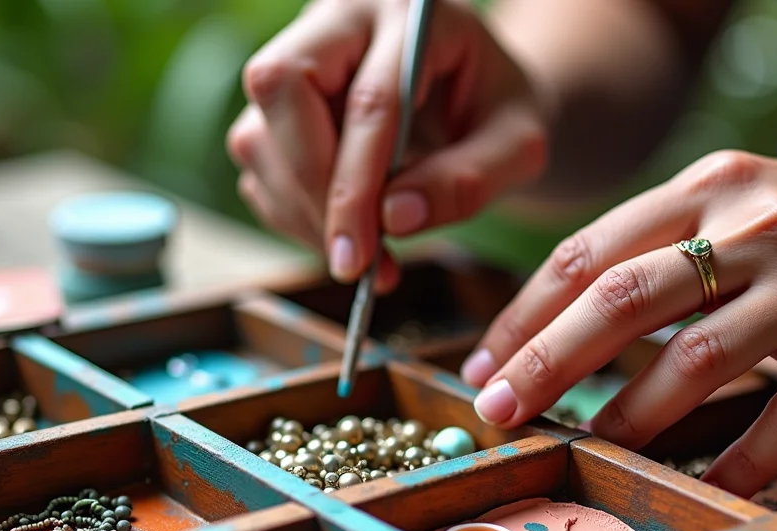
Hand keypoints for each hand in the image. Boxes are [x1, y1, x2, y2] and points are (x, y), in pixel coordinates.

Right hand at [227, 0, 549, 289]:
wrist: (476, 91)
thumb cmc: (497, 110)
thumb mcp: (518, 144)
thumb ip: (469, 180)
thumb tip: (394, 220)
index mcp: (409, 15)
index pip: (369, 100)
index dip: (357, 187)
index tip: (359, 259)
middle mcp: (340, 20)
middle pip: (282, 87)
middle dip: (311, 188)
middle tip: (352, 259)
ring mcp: (298, 56)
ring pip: (258, 134)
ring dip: (301, 210)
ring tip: (363, 255)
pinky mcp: (276, 103)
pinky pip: (260, 166)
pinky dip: (294, 213)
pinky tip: (345, 231)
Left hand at [460, 150, 776, 497]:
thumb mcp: (760, 213)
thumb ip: (678, 250)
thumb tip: (571, 322)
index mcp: (716, 189)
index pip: (592, 249)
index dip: (525, 312)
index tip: (482, 362)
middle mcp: (760, 224)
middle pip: (625, 296)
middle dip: (546, 359)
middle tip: (498, 410)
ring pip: (700, 355)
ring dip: (631, 414)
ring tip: (585, 452)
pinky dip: (746, 453)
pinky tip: (711, 486)